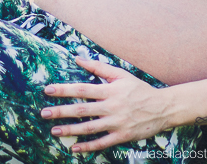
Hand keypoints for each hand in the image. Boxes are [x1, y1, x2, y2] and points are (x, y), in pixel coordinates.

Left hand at [40, 57, 171, 151]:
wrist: (162, 108)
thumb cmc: (139, 89)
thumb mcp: (121, 74)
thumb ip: (99, 67)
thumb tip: (78, 58)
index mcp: (110, 90)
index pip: (83, 88)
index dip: (64, 90)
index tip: (48, 90)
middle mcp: (112, 106)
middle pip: (82, 109)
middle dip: (61, 111)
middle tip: (44, 113)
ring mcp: (116, 122)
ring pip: (89, 128)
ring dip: (70, 130)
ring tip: (55, 131)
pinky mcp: (121, 136)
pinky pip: (101, 143)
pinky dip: (87, 147)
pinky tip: (74, 148)